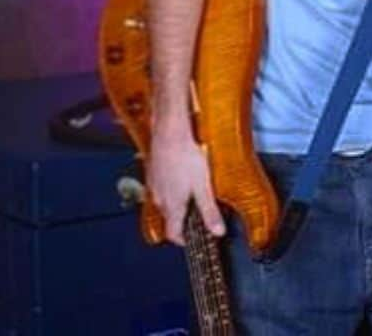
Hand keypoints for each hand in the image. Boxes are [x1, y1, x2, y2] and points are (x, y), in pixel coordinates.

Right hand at [146, 126, 224, 244]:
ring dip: (176, 202)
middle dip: (182, 219)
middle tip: (197, 216)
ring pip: (165, 201)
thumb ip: (210, 211)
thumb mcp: (204, 186)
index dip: (183, 240)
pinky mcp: (153, 170)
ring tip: (191, 194)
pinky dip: (171, 187)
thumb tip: (218, 231)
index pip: (173, 234)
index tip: (192, 240)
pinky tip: (181, 176)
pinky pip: (161, 186)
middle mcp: (160, 198)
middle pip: (170, 217)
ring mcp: (154, 184)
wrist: (170, 131)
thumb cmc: (186, 155)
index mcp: (172, 206)